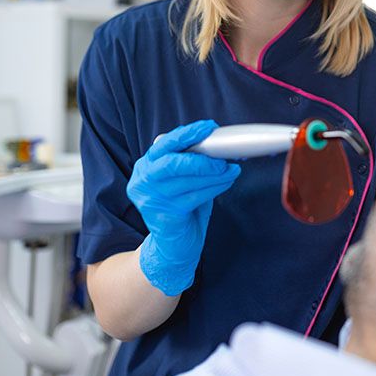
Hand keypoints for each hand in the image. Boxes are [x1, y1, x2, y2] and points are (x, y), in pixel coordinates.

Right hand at [127, 120, 240, 295]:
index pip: (164, 144)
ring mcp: (152, 200)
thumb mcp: (179, 181)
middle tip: (224, 156)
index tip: (208, 127)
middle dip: (202, 157)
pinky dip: (215, 187)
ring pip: (188, 180)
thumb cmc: (179, 209)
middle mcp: (143, 182)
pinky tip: (227, 180)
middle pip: (173, 162)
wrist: (172, 248)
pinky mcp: (165, 216)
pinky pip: (196, 196)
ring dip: (216, 173)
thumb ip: (188, 161)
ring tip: (232, 168)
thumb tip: (214, 142)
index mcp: (145, 168)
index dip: (187, 134)